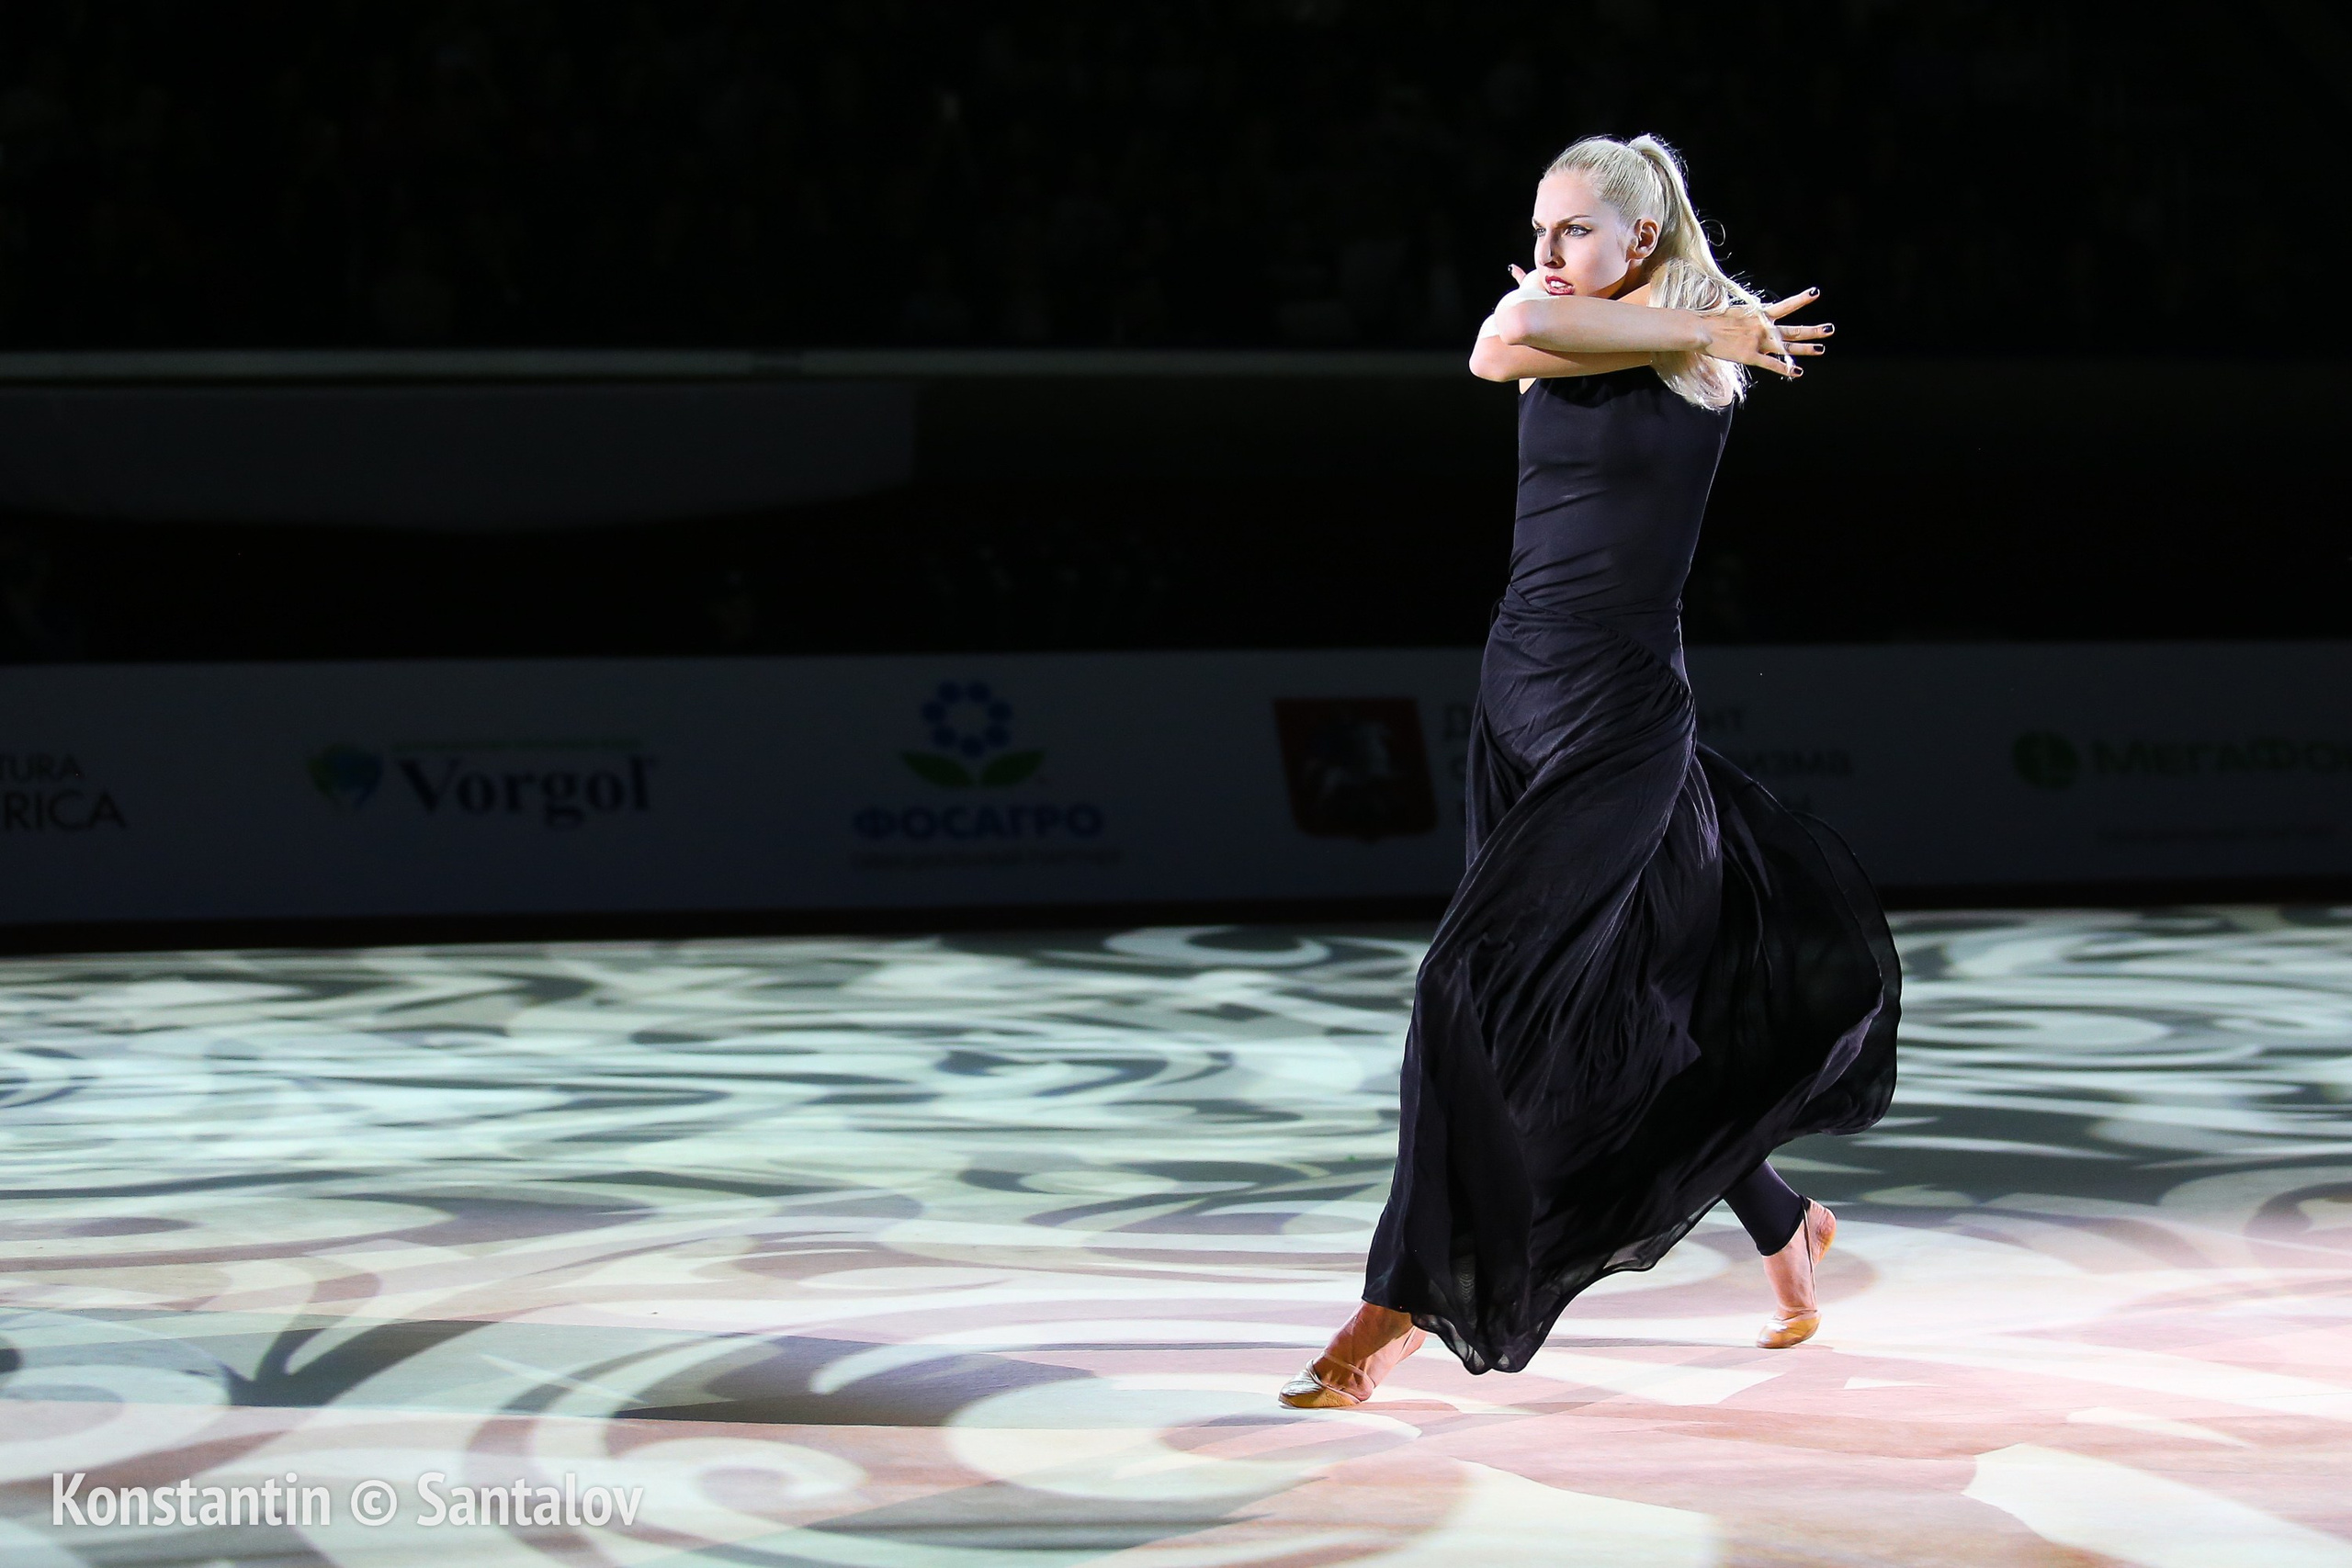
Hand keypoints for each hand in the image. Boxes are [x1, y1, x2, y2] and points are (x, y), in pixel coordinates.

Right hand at [1700, 287, 1832, 377]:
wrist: (1699, 330)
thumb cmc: (1709, 320)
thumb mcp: (1731, 312)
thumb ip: (1744, 316)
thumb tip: (1745, 317)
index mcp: (1758, 314)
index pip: (1785, 305)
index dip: (1801, 299)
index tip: (1815, 293)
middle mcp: (1763, 327)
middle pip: (1793, 330)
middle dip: (1813, 330)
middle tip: (1830, 329)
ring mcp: (1758, 342)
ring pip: (1787, 347)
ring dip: (1806, 349)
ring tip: (1821, 349)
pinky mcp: (1750, 357)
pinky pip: (1772, 364)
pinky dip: (1785, 369)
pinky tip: (1797, 373)